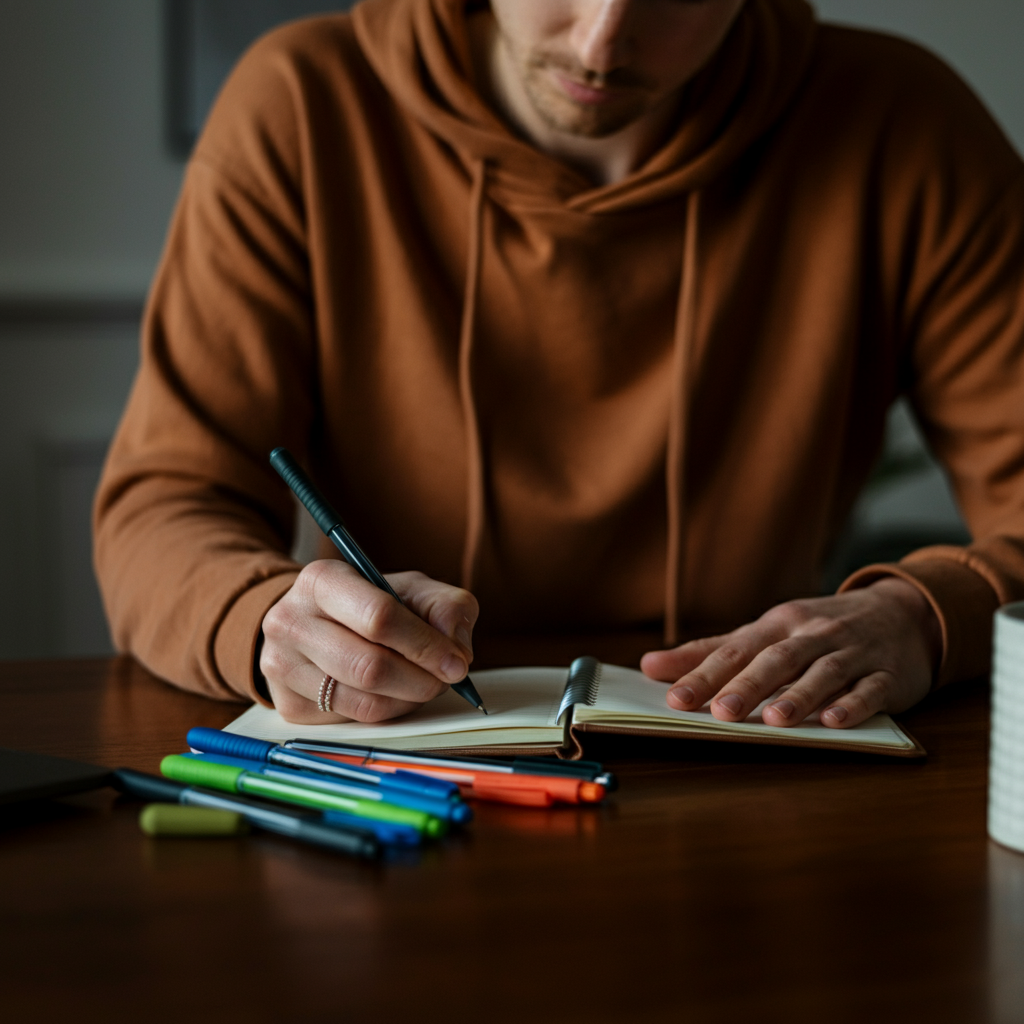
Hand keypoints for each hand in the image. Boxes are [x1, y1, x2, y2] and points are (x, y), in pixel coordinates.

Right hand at [259, 559, 477, 723]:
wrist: (316, 622)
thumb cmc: (370, 604)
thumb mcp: (412, 589)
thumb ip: (446, 607)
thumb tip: (456, 648)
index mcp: (321, 580)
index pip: (378, 617)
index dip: (425, 645)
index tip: (456, 662)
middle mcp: (290, 621)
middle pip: (369, 666)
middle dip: (421, 679)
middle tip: (447, 679)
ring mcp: (282, 666)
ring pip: (363, 701)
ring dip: (409, 698)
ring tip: (424, 683)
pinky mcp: (288, 704)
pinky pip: (352, 720)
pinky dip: (387, 712)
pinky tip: (394, 693)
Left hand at [640, 578, 941, 727]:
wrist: (902, 613)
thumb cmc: (818, 629)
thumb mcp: (765, 633)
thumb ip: (710, 651)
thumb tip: (649, 666)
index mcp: (777, 625)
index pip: (735, 650)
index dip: (705, 675)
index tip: (675, 699)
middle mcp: (812, 634)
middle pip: (776, 659)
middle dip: (748, 685)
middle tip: (721, 712)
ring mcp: (852, 653)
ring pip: (823, 673)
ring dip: (799, 695)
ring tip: (775, 720)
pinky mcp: (887, 674)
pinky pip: (870, 690)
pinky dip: (854, 704)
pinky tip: (835, 722)